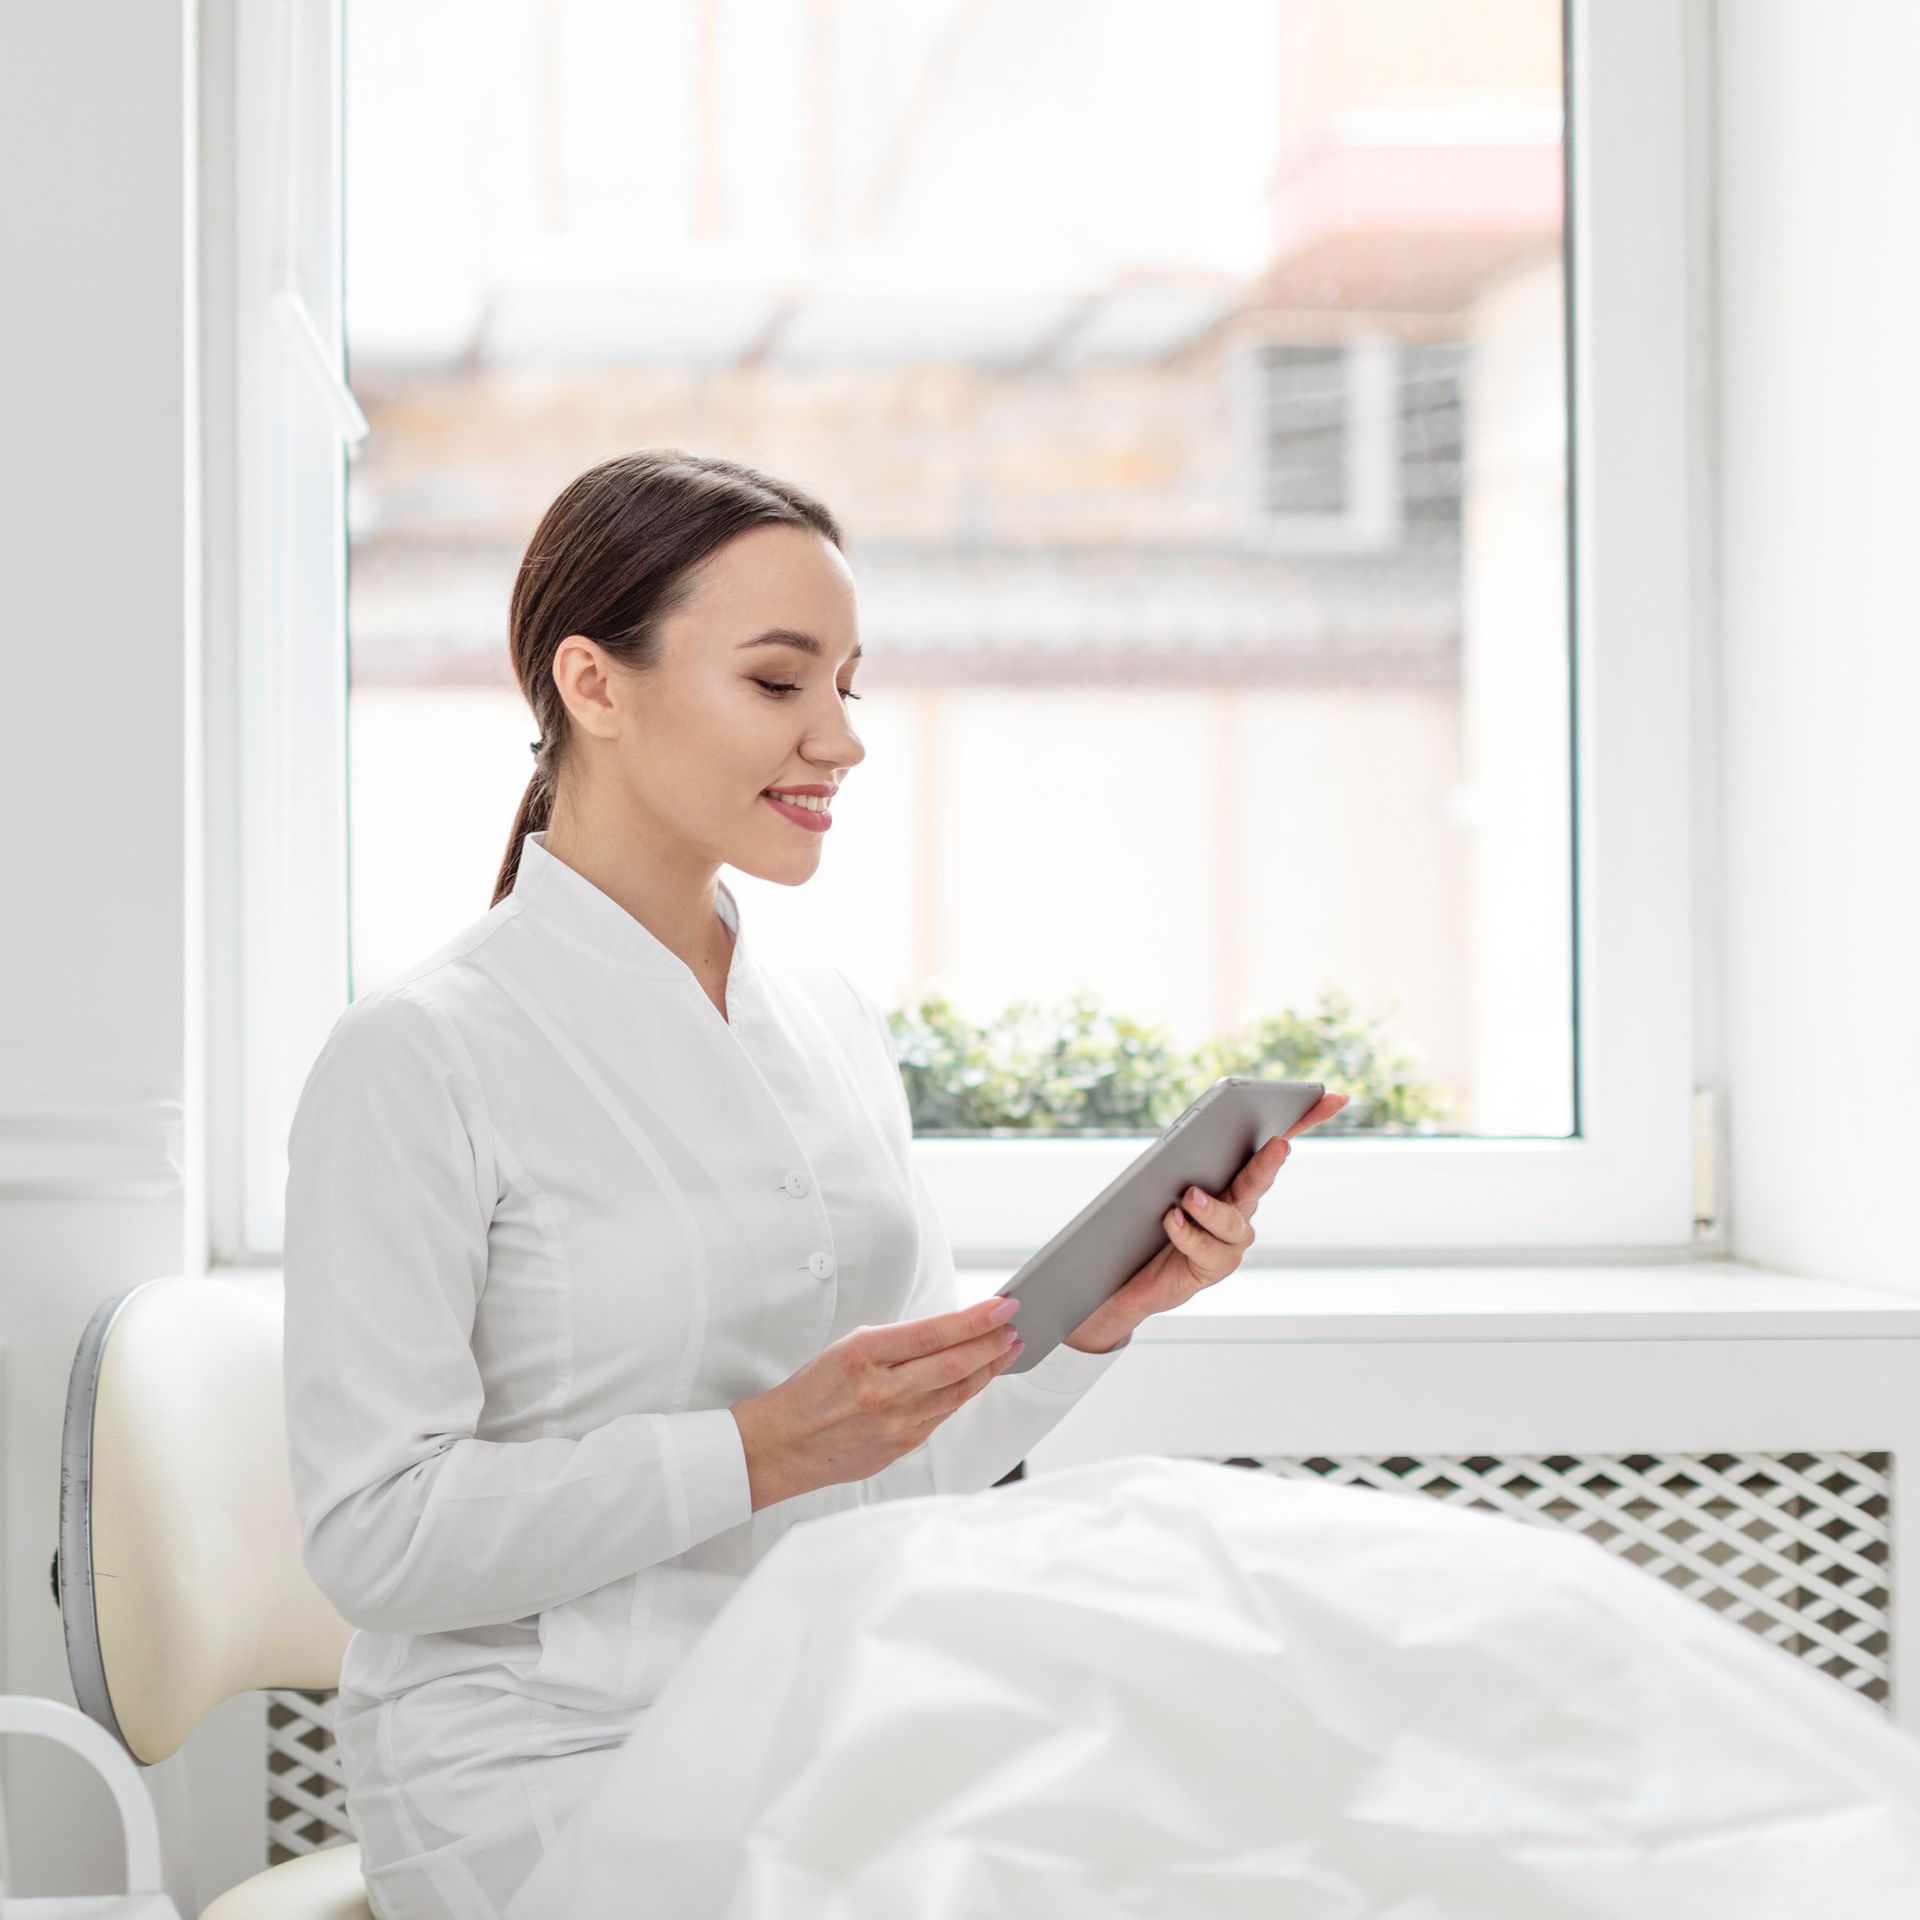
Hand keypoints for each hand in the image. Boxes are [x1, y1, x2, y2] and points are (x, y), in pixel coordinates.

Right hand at [730, 1295, 1026, 1509]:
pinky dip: (963, 1393)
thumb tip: (949, 1332)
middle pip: (956, 1364)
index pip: (935, 1332)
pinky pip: (943, 1415)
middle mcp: (883, 1390)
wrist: (782, 1446)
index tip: (1003, 1305)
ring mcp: (895, 1424)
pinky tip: (976, 1378)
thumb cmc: (812, 1391)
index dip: (976, 1318)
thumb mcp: (846, 1349)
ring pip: (957, 1392)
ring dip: (988, 1369)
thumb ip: (897, 1344)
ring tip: (1007, 1349)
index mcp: (864, 1355)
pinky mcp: (902, 1447)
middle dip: (993, 1342)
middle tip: (1014, 1326)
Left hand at [1062, 1088, 1349, 1353]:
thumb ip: (1183, 1157)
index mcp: (1234, 1174)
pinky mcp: (1214, 1266)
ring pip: (1232, 1221)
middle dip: (1269, 1162)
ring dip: (1212, 1208)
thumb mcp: (1164, 1177)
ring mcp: (1232, 1239)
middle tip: (1278, 1144)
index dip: (1307, 1118)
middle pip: (1259, 1181)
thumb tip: (1193, 1141)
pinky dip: (1185, 1232)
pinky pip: (1204, 1248)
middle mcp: (1241, 1206)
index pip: (1274, 1141)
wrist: (1135, 1271)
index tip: (1334, 1097)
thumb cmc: (1149, 1215)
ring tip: (1190, 1196)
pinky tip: (1170, 1220)